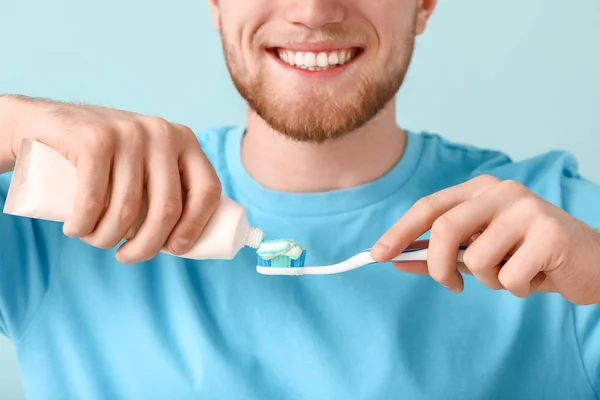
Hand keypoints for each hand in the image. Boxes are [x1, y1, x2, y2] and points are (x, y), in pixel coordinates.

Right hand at [0, 95, 220, 263]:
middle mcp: (162, 133)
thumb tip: (184, 241)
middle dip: (147, 246)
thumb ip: (166, 186)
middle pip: (167, 208)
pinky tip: (76, 230)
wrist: (40, 122)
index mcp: (185, 140)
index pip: (208, 190)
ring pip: (127, 210)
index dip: (196, 227)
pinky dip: (83, 226)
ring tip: (95, 239)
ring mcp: (129, 133)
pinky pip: (95, 201)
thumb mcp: (143, 162)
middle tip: (126, 257)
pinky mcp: (94, 139)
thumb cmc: (102, 158)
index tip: (175, 251)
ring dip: (107, 239)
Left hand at [370, 175, 599, 304]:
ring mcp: (527, 208)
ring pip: (478, 260)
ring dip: (491, 280)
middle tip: (449, 285)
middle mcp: (501, 191)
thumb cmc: (528, 255)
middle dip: (438, 266)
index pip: (429, 206)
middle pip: (445, 229)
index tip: (377, 255)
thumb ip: (441, 254)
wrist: (590, 262)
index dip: (400, 231)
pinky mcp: (549, 233)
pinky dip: (517, 288)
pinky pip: (509, 278)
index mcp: (480, 190)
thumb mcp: (479, 253)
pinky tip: (538, 276)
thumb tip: (396, 259)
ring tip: (514, 273)